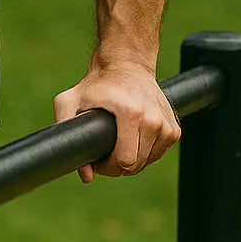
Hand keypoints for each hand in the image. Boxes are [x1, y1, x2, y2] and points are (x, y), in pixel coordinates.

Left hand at [53, 60, 181, 184]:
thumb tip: (86, 177)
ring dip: (132, 159)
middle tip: (104, 150)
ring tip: (117, 141)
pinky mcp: (174, 129)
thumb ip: (65, 131)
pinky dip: (144, 152)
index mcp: (131, 114)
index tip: (97, 156)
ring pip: (148, 162)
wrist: (127, 65)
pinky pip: (157, 154)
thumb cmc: (95, 84)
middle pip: (136, 165)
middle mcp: (154, 120)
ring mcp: (167, 125)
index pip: (124, 161)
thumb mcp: (68, 101)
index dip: (106, 167)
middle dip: (117, 165)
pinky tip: (132, 137)